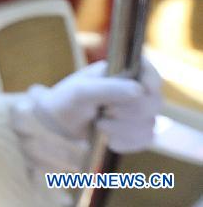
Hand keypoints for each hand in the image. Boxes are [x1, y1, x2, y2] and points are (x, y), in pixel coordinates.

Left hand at [30, 57, 161, 152]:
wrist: (59, 124)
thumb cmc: (67, 100)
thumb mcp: (82, 91)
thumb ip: (108, 88)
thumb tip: (139, 90)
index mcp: (121, 71)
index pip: (149, 71)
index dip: (152, 80)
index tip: (144, 89)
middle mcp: (134, 89)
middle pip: (154, 102)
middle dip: (129, 111)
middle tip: (106, 111)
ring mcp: (138, 111)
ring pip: (150, 123)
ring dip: (123, 129)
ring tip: (99, 124)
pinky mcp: (136, 131)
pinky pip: (146, 139)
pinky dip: (127, 141)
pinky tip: (109, 139)